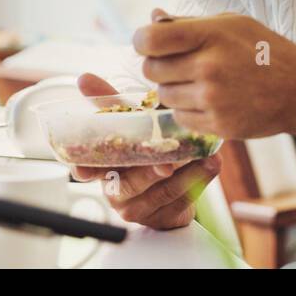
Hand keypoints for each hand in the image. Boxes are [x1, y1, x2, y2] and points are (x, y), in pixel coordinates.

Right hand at [70, 73, 221, 229]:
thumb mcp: (131, 123)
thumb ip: (110, 102)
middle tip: (167, 162)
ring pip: (161, 191)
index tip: (85, 172)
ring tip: (204, 158)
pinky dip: (200, 181)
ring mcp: (138, 208)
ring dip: (186, 173)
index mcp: (104, 168)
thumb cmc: (147, 147)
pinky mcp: (162, 218)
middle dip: (150, 171)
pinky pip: (182, 201)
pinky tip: (211, 165)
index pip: (86, 170)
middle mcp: (116, 191)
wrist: (175, 184)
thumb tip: (84, 77)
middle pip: (130, 183)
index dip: (84, 170)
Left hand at [135, 8, 295, 139]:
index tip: (152, 44)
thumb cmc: (264, 50)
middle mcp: (209, 67)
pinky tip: (209, 100)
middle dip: (159, 67)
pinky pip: (180, 118)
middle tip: (179, 64)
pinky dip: (188, 110)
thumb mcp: (231, 24)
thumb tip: (153, 17)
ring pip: (163, 96)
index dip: (143, 42)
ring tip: (198, 82)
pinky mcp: (218, 125)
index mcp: (210, 35)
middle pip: (151, 70)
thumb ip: (189, 23)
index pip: (149, 40)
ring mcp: (213, 99)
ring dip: (173, 90)